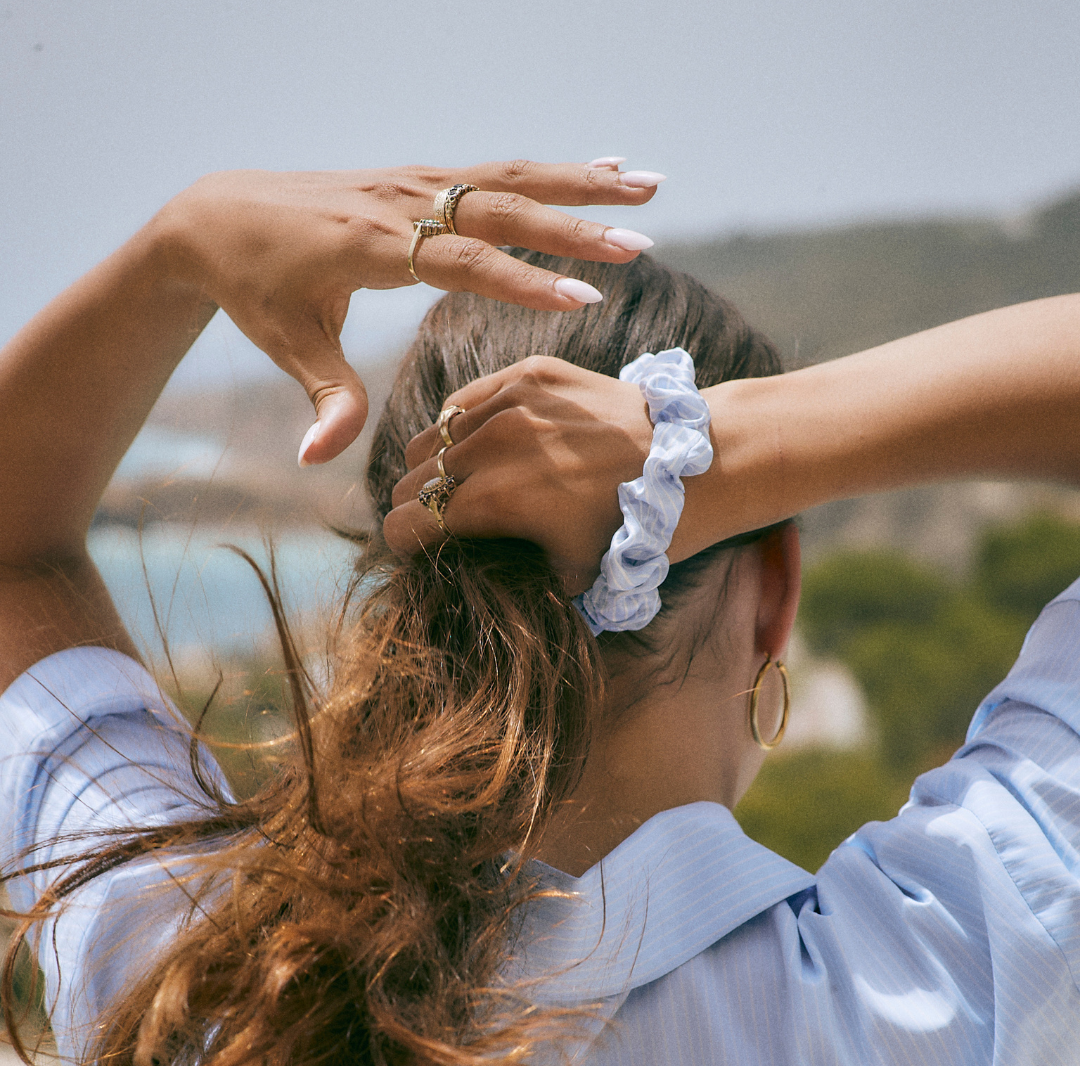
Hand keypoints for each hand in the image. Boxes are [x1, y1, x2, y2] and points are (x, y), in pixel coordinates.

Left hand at [155, 162, 661, 464]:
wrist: (220, 215)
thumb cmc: (255, 288)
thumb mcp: (287, 345)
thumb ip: (322, 400)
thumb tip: (319, 463)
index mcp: (371, 244)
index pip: (460, 261)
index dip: (522, 282)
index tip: (581, 300)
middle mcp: (401, 201)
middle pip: (500, 207)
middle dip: (574, 226)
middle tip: (640, 242)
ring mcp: (414, 181)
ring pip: (510, 176)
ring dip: (582, 181)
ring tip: (649, 185)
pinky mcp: (421, 177)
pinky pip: (497, 170)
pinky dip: (554, 170)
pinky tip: (600, 168)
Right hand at [384, 356, 654, 593]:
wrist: (687, 465)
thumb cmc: (628, 530)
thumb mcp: (565, 574)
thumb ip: (505, 574)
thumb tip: (464, 574)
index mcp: (495, 501)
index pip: (406, 523)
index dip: (404, 544)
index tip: (414, 549)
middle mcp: (492, 445)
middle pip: (410, 478)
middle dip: (414, 505)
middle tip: (432, 518)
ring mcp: (510, 402)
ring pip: (431, 436)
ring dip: (433, 464)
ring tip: (454, 480)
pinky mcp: (529, 373)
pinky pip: (465, 400)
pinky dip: (461, 426)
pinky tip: (480, 443)